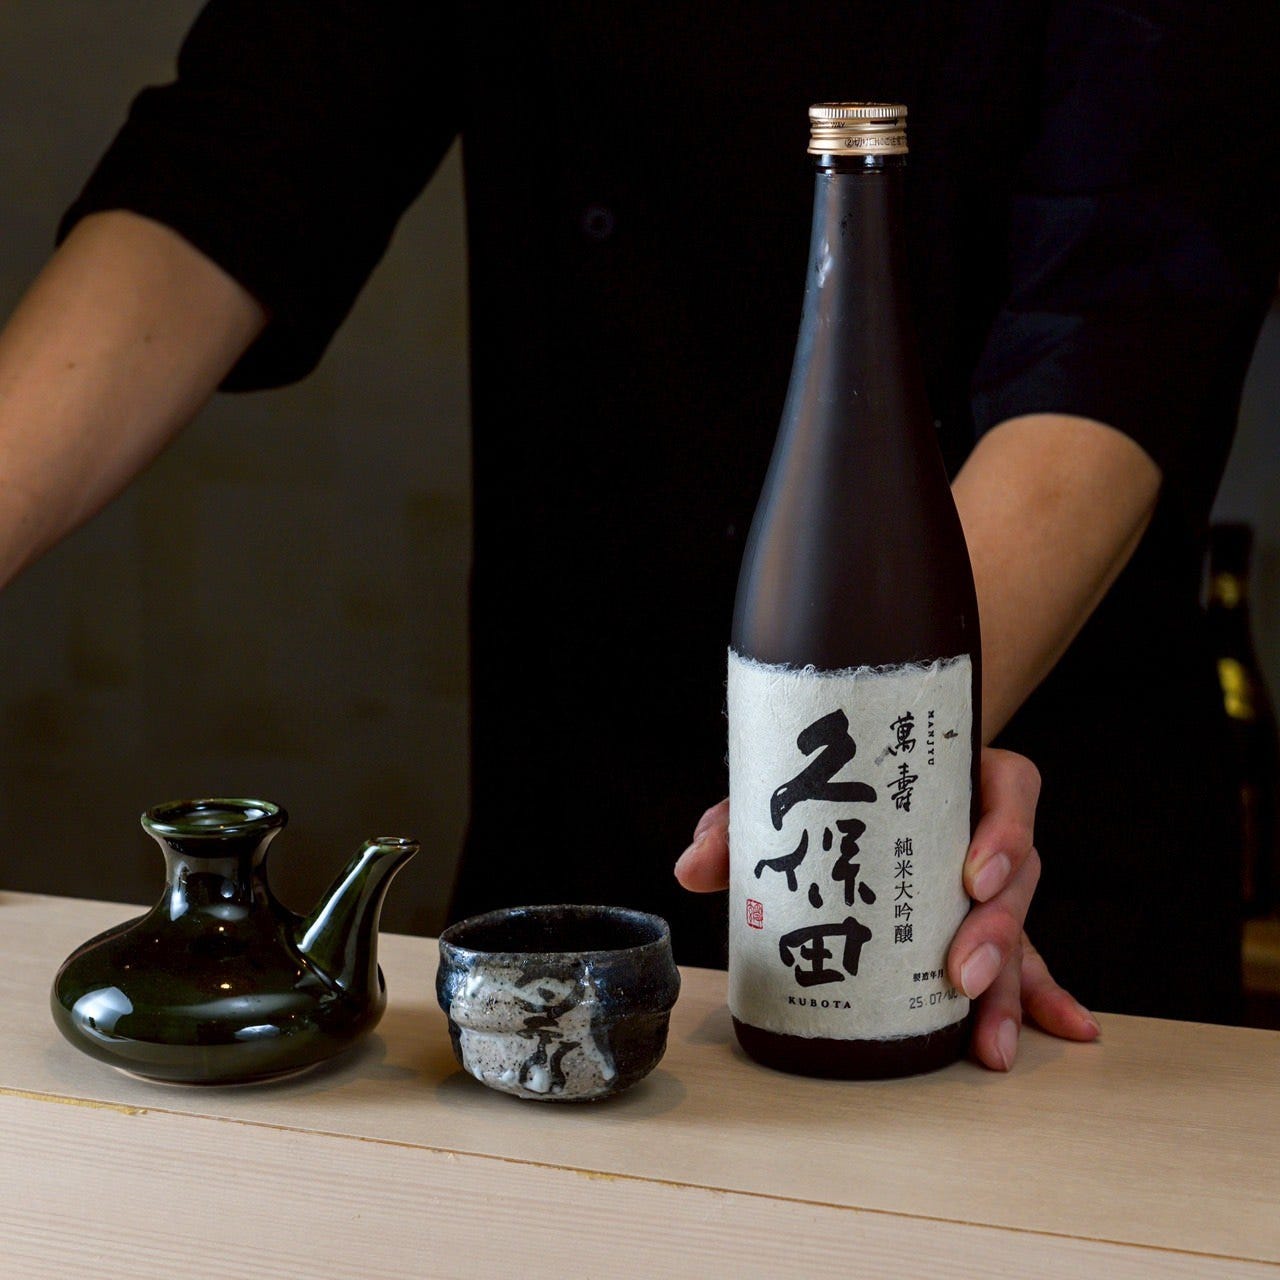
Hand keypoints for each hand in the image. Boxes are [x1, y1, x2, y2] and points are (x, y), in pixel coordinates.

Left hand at [674, 746, 1099, 1070]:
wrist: (847, 782)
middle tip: (962, 972)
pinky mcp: (985, 927)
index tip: (973, 874)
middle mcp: (982, 829)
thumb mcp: (784, 796)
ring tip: (988, 1042)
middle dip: (999, 929)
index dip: (1004, 829)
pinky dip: (1043, 996)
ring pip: (1022, 928)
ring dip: (1012, 985)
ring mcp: (989, 883)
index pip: (1009, 786)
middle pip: (1022, 872)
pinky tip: (1065, 1031)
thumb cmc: (824, 790)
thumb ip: (737, 826)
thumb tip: (692, 870)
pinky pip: (1027, 960)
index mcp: (953, 777)